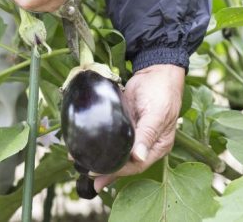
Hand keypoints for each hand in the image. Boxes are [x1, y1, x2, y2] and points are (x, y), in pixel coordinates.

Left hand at [92, 64, 184, 192]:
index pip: (137, 165)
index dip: (119, 171)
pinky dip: (101, 141)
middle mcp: (145, 143)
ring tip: (80, 162)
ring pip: (117, 150)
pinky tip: (87, 144)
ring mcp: (134, 132)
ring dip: (101, 157)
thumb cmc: (162, 91)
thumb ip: (147, 135)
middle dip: (106, 169)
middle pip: (125, 162)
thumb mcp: (157, 114)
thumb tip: (138, 157)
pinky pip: (112, 136)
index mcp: (157, 146)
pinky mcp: (125, 121)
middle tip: (86, 173)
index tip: (100, 174)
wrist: (155, 69)